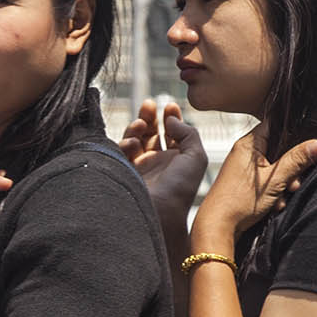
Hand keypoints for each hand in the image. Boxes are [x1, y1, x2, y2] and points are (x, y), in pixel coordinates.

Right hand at [118, 103, 207, 233]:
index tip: (170, 105)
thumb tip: (170, 118)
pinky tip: (132, 143)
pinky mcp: (123, 170)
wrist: (159, 212)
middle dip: (149, 116)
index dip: (170, 117)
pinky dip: (125, 142)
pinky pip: (120, 150)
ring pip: (134, 138)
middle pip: (151, 131)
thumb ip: (188, 132)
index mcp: (176, 159)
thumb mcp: (196, 157)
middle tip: (149, 104)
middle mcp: (158, 161)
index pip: (172, 132)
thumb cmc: (180, 188)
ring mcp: (139, 166)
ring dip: (136, 126)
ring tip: (141, 124)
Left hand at [193, 125, 316, 252]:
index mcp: (249, 144)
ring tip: (282, 196)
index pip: (276, 124)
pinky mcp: (244, 183)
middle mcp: (245, 153)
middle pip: (279, 149)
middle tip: (293, 182)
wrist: (217, 227)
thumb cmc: (238, 203)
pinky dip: (274, 191)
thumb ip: (296, 161)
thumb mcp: (274, 181)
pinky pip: (267, 180)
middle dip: (291, 167)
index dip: (294, 134)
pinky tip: (274, 204)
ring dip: (284, 182)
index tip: (305, 147)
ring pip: (274, 167)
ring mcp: (244, 168)